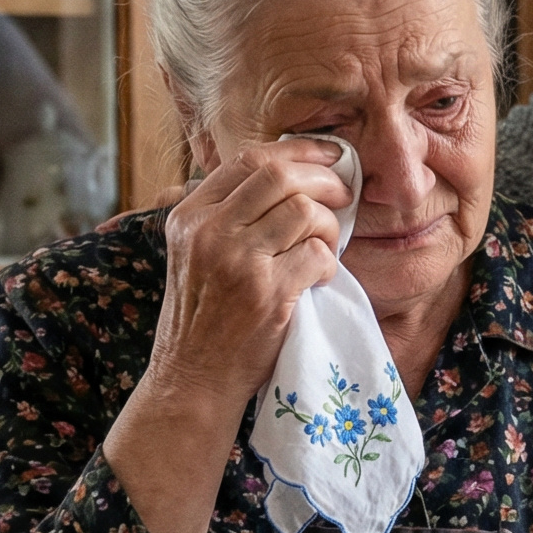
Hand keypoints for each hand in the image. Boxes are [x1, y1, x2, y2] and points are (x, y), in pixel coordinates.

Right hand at [103, 140, 348, 532]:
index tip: (328, 155)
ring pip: (304, 211)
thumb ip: (226, 216)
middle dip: (324, 179)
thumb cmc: (202, 319)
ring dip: (330, 225)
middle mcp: (208, 232)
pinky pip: (318, 255)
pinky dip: (330, 262)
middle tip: (344, 195)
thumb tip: (287, 173)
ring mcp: (238, 262)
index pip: (248, 159)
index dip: (297, 150)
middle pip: (280, 174)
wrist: (192, 381)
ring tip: (329, 243)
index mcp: (188, 217)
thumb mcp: (194, 255)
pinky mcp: (268, 294)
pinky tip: (321, 276)